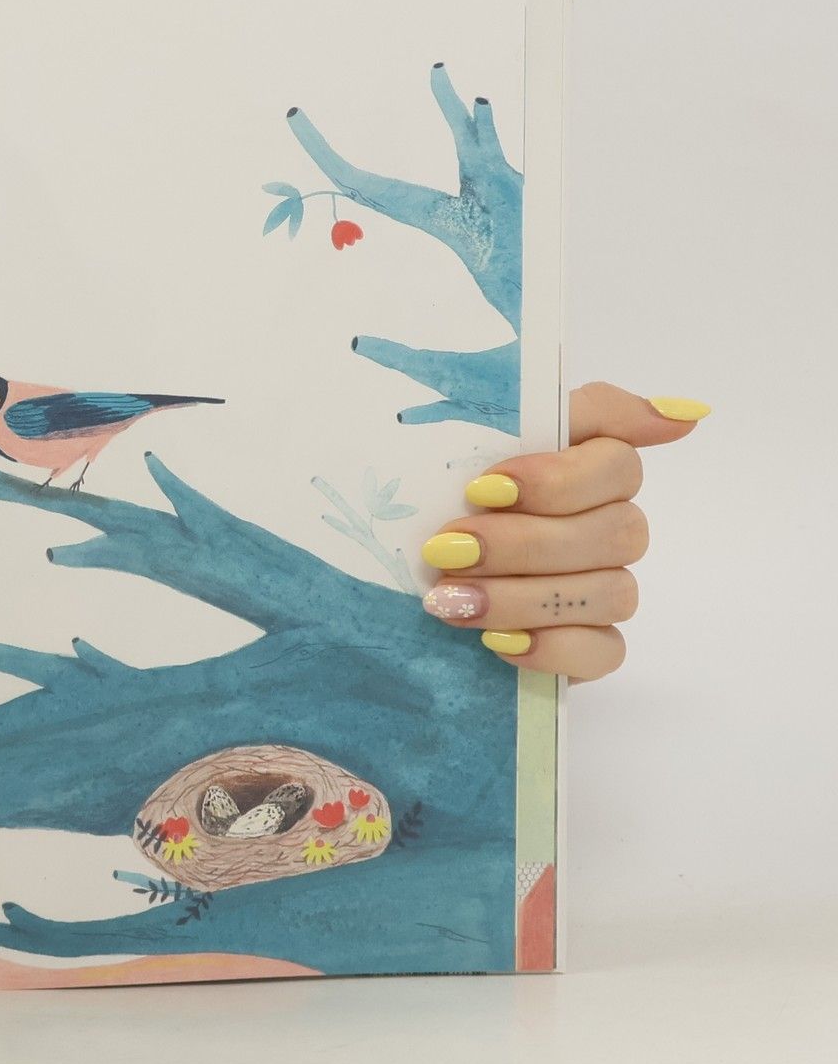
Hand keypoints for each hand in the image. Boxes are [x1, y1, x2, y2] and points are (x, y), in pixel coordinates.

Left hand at [418, 383, 707, 680]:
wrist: (382, 580)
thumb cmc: (426, 501)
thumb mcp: (460, 440)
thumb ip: (552, 411)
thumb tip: (681, 413)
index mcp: (585, 468)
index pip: (619, 463)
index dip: (558, 479)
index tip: (483, 489)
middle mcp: (607, 526)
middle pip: (615, 533)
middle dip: (523, 545)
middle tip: (447, 550)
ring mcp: (604, 588)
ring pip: (611, 593)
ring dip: (523, 598)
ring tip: (450, 600)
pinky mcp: (589, 645)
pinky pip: (605, 651)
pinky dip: (551, 648)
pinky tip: (497, 642)